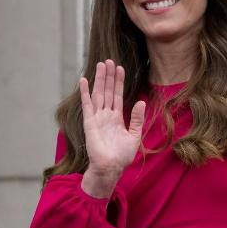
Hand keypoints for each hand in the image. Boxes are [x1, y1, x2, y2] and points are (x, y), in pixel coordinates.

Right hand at [79, 60, 145, 197]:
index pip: (117, 95)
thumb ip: (137, 119)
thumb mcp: (135, 136)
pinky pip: (87, 104)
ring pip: (98, 94)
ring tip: (100, 65)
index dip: (119, 82)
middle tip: (109, 60)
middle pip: (107, 91)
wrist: (111, 167)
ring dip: (99, 79)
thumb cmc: (122, 155)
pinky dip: (85, 92)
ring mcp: (97, 117)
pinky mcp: (90, 122)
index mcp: (116, 118)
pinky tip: (84, 81)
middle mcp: (106, 115)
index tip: (120, 68)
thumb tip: (141, 101)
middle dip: (109, 76)